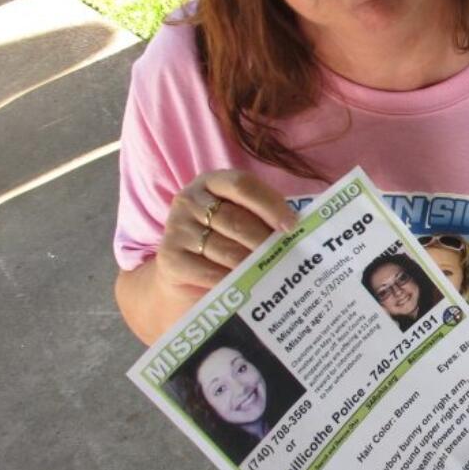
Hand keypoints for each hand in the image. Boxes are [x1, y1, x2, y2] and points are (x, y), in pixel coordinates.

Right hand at [154, 169, 296, 294]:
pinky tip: (248, 287)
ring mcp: (176, 228)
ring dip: (253, 265)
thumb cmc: (224, 241)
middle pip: (235, 220)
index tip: (291, 226)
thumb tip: (300, 228)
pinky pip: (209, 272)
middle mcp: (189, 200)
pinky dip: (233, 281)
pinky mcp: (169, 258)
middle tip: (287, 257)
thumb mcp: (243, 220)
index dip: (270, 204)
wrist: (182, 274)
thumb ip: (265, 217)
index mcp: (212, 182)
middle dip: (265, 241)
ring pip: (225, 249)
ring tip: (273, 274)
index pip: (242, 185)